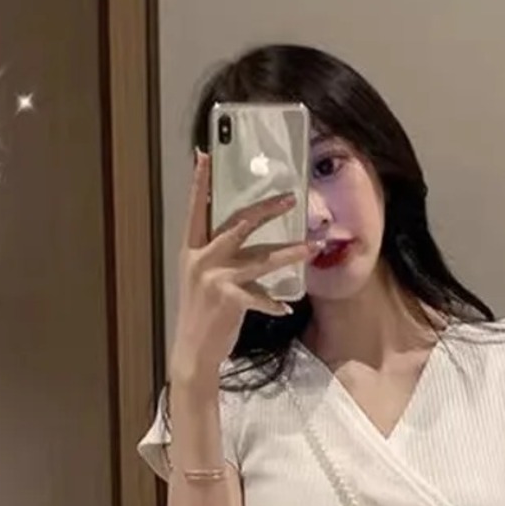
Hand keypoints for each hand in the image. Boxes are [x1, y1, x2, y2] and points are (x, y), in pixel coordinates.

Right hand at [168, 151, 314, 386]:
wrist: (193, 350)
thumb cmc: (201, 314)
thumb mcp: (201, 280)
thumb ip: (217, 258)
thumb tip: (246, 242)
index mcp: (191, 250)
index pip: (196, 209)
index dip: (199, 182)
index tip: (205, 155)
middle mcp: (202, 259)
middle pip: (238, 224)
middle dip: (267, 209)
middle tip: (290, 198)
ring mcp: (216, 278)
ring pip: (262, 258)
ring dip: (290, 252)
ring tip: (312, 246)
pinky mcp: (230, 299)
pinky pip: (261, 296)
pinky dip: (274, 303)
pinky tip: (285, 308)